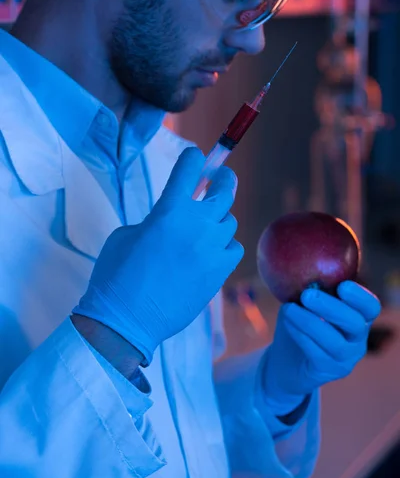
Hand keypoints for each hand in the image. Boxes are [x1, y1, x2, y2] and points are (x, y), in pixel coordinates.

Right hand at [73, 147, 243, 365]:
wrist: (126, 320)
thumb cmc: (116, 275)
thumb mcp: (126, 235)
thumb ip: (154, 220)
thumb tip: (170, 220)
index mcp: (169, 210)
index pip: (189, 169)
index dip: (193, 159)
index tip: (195, 157)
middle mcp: (197, 224)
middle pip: (225, 189)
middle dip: (224, 178)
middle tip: (221, 177)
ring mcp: (212, 249)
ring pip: (229, 221)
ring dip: (218, 219)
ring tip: (205, 227)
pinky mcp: (220, 273)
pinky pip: (233, 248)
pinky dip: (225, 245)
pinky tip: (212, 251)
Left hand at [263, 281, 380, 411]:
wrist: (287, 360)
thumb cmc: (300, 323)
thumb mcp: (306, 304)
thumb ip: (312, 291)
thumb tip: (305, 278)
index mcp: (358, 317)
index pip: (370, 307)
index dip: (360, 297)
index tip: (342, 286)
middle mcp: (357, 339)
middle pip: (355, 324)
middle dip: (332, 307)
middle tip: (307, 295)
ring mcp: (344, 358)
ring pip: (335, 342)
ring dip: (310, 322)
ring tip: (289, 309)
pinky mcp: (327, 371)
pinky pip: (317, 353)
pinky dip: (300, 335)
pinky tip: (288, 323)